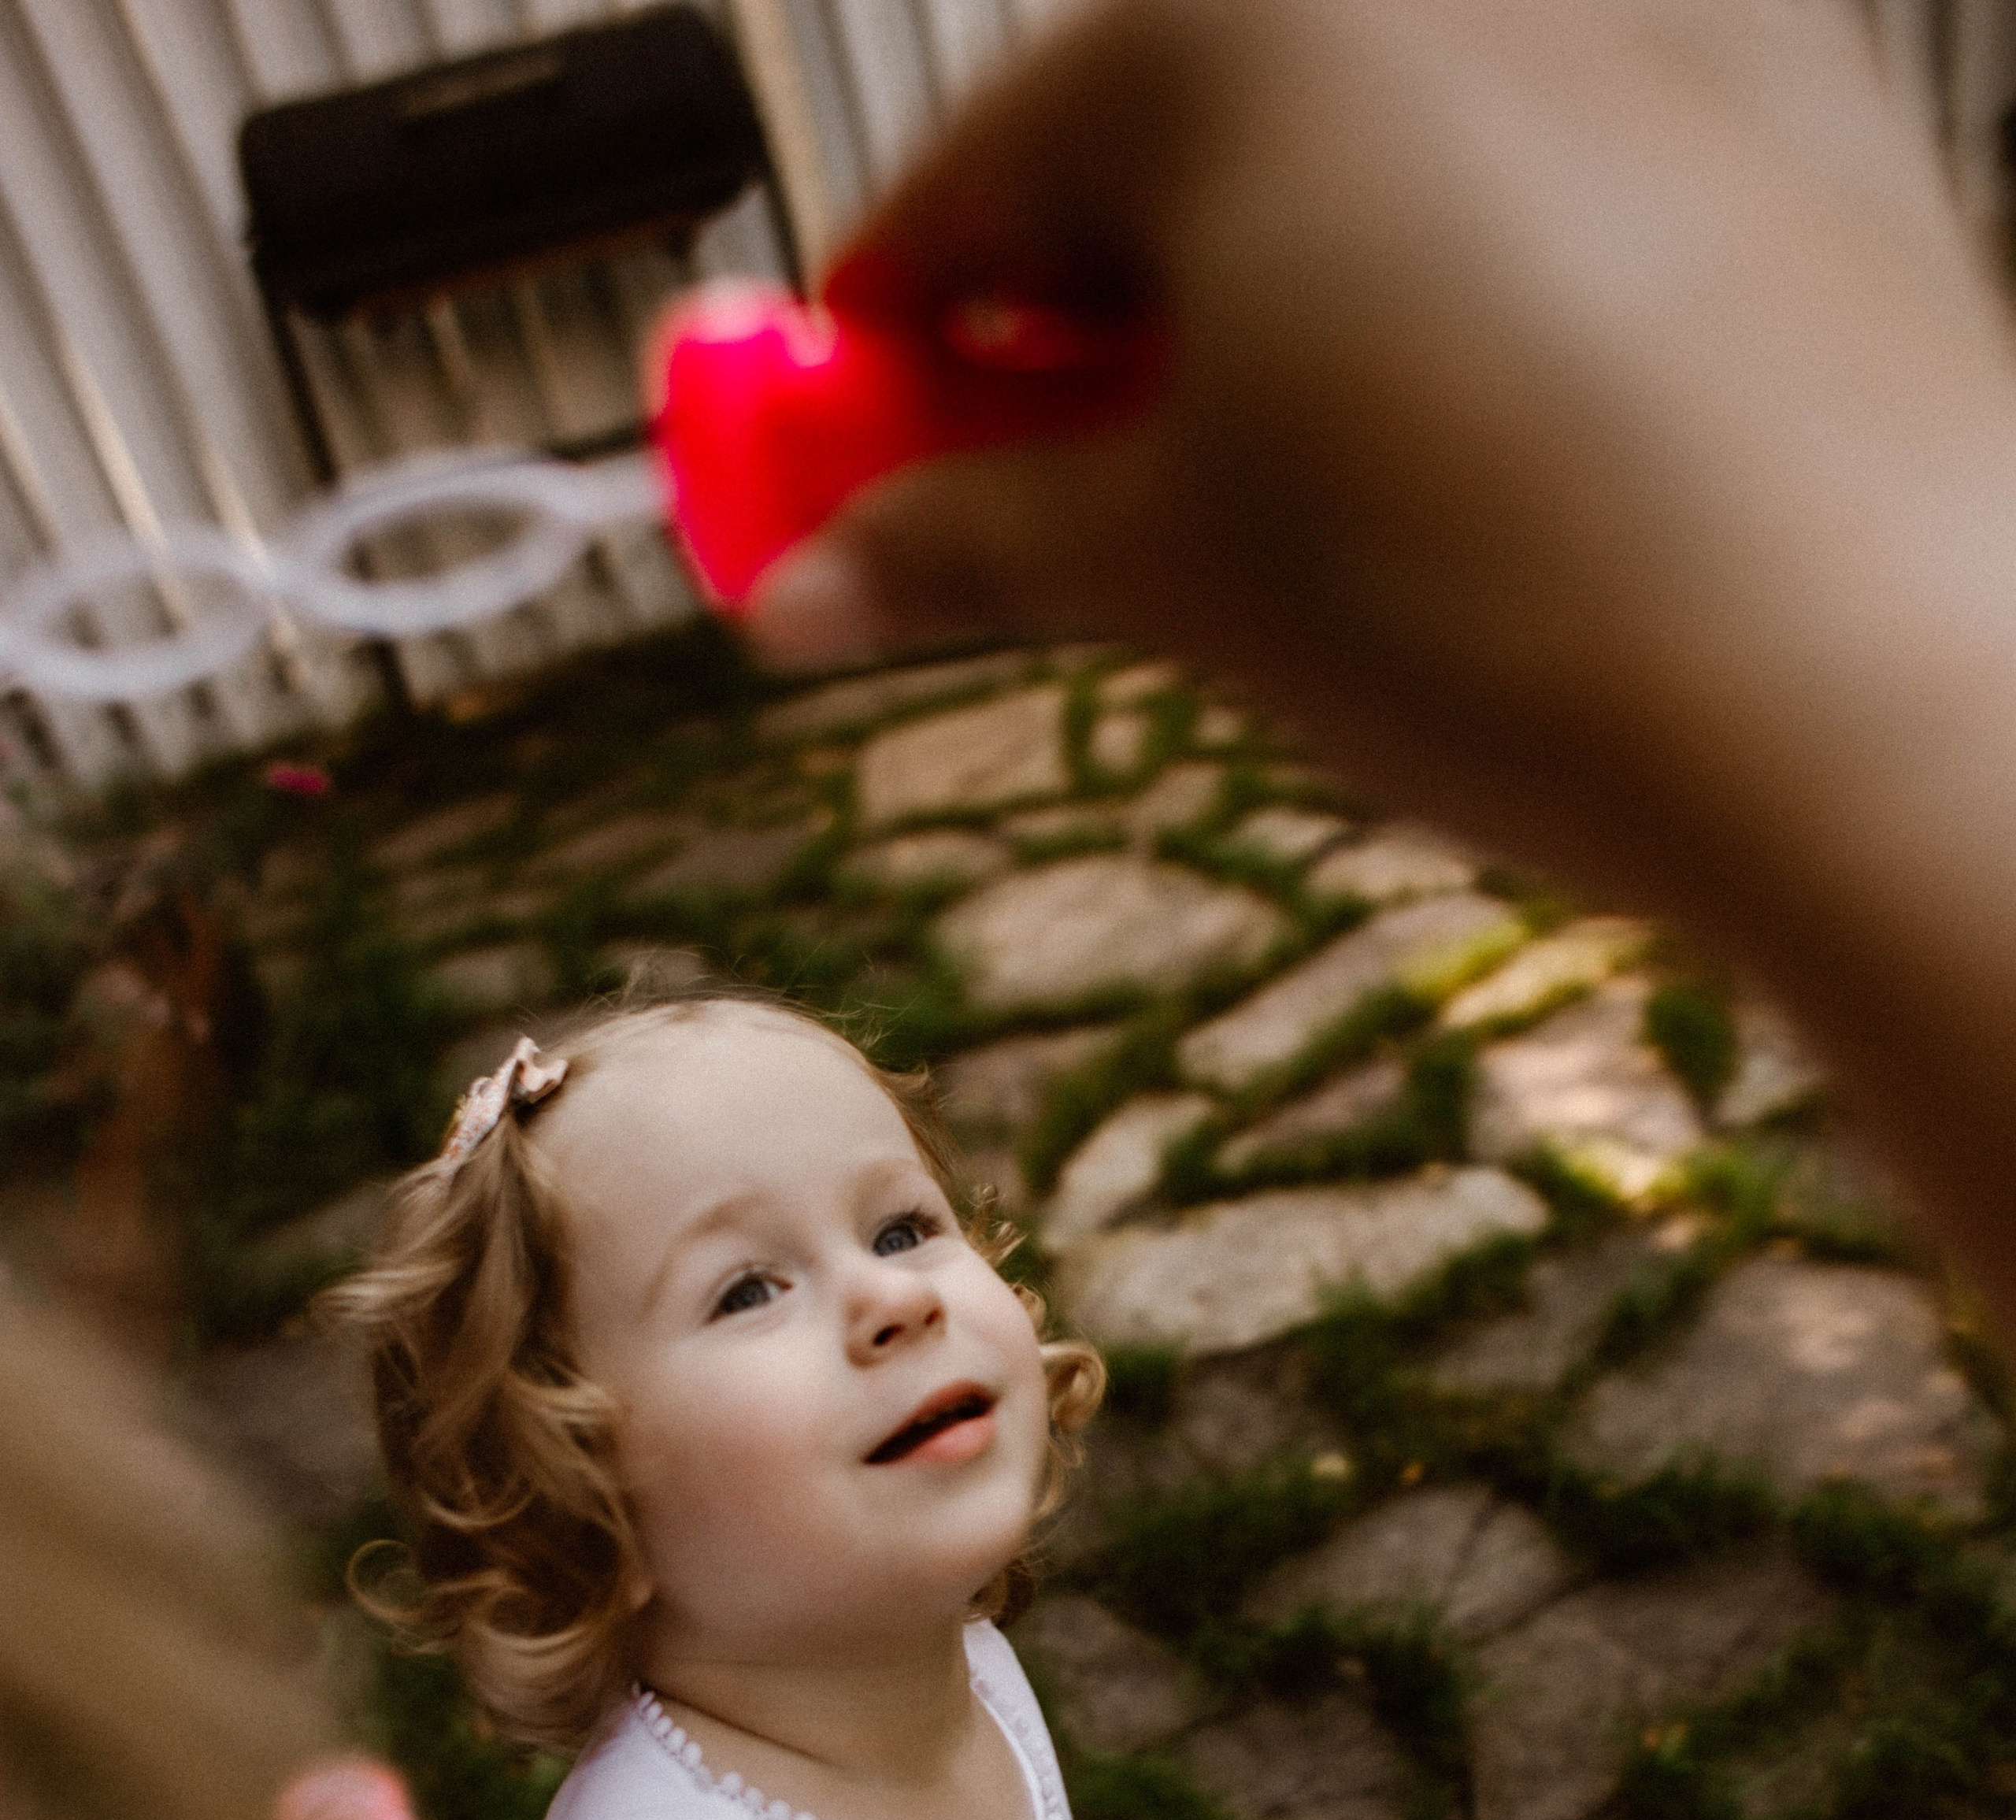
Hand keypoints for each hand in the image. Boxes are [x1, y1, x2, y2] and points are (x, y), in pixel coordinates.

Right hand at [750, 1, 2015, 921]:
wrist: (1891, 698)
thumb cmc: (1516, 615)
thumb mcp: (1178, 580)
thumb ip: (961, 547)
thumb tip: (806, 586)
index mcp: (1239, 22)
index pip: (974, 182)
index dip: (889, 342)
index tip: (859, 442)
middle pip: (1167, 139)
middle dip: (1091, 324)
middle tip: (1076, 496)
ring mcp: (1631, 8)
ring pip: (1361, 150)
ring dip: (1276, 301)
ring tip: (1308, 505)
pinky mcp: (1786, 98)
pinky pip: (1539, 168)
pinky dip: (1462, 280)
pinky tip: (1491, 449)